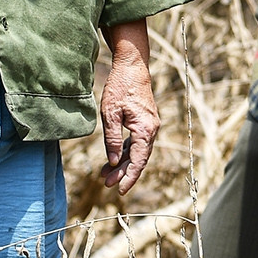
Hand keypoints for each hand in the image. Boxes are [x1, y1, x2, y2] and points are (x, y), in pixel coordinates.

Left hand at [100, 20, 158, 193]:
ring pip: (138, 151)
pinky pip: (137, 142)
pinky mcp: (145, 121)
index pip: (138, 160)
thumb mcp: (110, 113)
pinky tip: (114, 159)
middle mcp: (152, 129)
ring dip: (123, 163)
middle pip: (139, 158)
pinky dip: (125, 152)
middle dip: (123, 173)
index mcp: (145, 129)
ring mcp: (150, 125)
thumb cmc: (120, 87)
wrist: (132, 66)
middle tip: (106, 184)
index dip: (129, 177)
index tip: (120, 191)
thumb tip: (112, 161)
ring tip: (106, 175)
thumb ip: (112, 139)